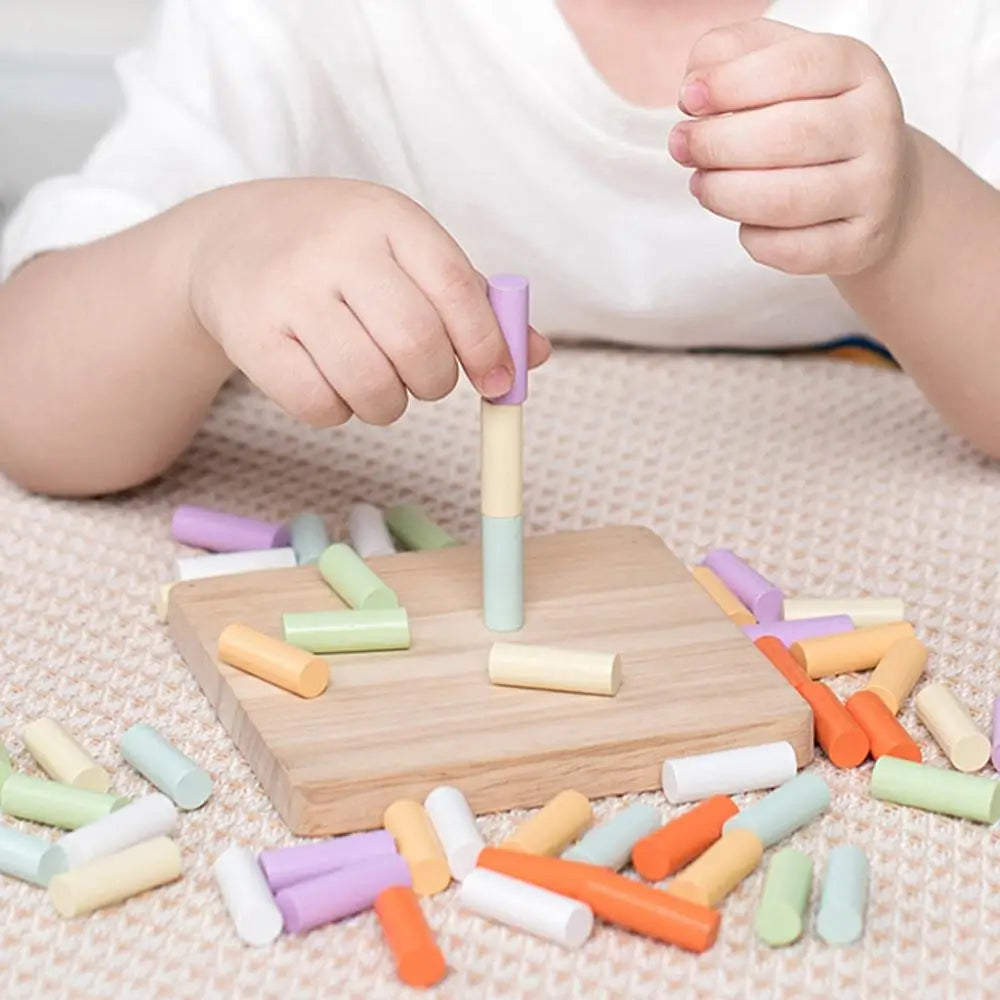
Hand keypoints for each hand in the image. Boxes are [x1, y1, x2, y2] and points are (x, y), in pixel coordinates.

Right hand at [188, 178, 549, 426]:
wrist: (232, 239)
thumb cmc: (341, 254)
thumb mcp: (405, 253)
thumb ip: (472, 301)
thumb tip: (536, 355)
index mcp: (388, 218)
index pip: (456, 288)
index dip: (487, 346)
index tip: (499, 382)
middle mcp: (336, 247)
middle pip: (416, 343)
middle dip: (435, 382)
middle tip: (424, 381)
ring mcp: (287, 291)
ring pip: (370, 384)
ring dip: (389, 407)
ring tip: (378, 385)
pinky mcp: (250, 336)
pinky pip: (320, 407)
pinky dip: (340, 413)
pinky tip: (332, 386)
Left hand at [668, 19, 917, 275]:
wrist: (880, 187)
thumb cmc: (810, 119)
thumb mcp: (779, 67)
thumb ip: (732, 54)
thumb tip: (695, 84)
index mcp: (857, 69)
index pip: (793, 69)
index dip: (731, 84)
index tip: (689, 99)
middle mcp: (875, 125)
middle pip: (787, 136)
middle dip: (716, 144)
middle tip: (681, 146)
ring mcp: (874, 189)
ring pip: (786, 200)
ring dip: (725, 194)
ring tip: (700, 184)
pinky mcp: (859, 242)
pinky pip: (790, 249)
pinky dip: (754, 239)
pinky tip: (745, 223)